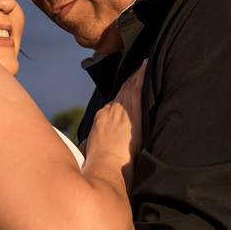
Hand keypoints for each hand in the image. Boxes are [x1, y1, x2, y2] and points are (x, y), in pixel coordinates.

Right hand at [85, 61, 145, 187]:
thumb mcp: (92, 151)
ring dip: (139, 75)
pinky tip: (147, 67)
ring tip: (146, 64)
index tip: (128, 86)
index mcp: (102, 118)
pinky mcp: (134, 116)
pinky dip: (143, 78)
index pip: (115, 102)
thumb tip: (84, 150)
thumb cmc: (100, 164)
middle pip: (123, 90)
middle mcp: (111, 111)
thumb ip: (90, 146)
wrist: (106, 166)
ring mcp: (122, 112)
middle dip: (131, 79)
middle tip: (140, 67)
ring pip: (131, 87)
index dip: (122, 92)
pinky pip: (139, 91)